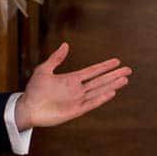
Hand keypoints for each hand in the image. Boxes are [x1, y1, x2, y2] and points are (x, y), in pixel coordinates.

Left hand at [14, 42, 130, 130]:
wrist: (28, 108)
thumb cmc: (34, 90)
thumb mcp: (44, 70)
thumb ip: (56, 58)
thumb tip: (65, 45)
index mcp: (71, 79)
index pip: (93, 71)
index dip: (105, 66)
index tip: (117, 61)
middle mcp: (78, 89)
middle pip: (100, 80)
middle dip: (114, 75)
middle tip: (129, 69)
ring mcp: (78, 100)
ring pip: (99, 90)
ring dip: (112, 85)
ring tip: (125, 79)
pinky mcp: (76, 110)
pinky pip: (91, 103)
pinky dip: (101, 98)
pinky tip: (112, 92)